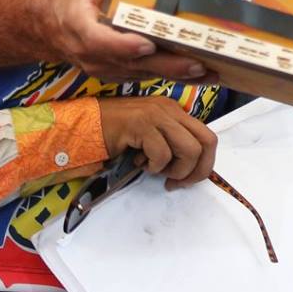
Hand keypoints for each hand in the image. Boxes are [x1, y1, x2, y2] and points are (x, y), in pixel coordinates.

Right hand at [38, 0, 206, 82]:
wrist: (45, 25)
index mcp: (79, 25)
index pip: (100, 41)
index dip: (123, 45)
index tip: (147, 44)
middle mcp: (92, 54)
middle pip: (132, 65)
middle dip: (168, 66)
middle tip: (199, 64)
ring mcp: (104, 68)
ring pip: (142, 74)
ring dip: (176, 76)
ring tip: (210, 72)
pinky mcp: (115, 74)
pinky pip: (144, 76)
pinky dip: (169, 76)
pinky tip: (198, 74)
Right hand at [96, 95, 216, 187]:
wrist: (84, 125)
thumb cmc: (115, 134)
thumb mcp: (150, 136)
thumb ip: (171, 144)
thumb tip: (191, 168)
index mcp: (175, 111)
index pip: (208, 138)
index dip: (203, 165)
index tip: (185, 180)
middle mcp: (169, 109)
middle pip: (207, 143)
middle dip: (196, 171)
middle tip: (174, 182)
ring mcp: (156, 114)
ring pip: (189, 149)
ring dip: (175, 170)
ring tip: (153, 169)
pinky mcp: (141, 124)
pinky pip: (162, 153)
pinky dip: (154, 166)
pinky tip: (139, 162)